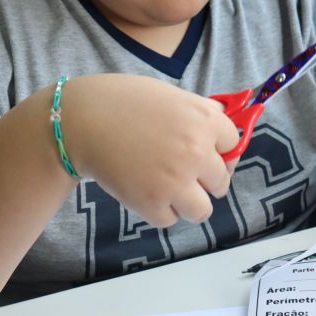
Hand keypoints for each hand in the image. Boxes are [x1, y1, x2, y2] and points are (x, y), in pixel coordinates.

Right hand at [63, 74, 239, 226]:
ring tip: (167, 190)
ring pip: (202, 210)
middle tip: (180, 172)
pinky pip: (170, 219)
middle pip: (221, 181)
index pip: (233, 145)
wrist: (81, 120)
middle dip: (204, 179)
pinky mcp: (153, 204)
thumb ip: (199, 111)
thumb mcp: (170, 95)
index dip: (218, 150)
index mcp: (204, 120)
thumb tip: (224, 121)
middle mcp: (197, 151)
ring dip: (188, 203)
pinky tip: (144, 191)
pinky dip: (159, 211)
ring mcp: (177, 180)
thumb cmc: (123, 102)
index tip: (204, 152)